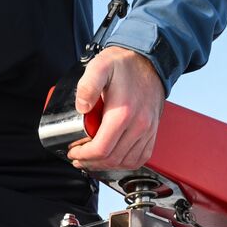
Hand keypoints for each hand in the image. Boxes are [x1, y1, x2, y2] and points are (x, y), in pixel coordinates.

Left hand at [66, 46, 165, 171]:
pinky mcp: (152, 132)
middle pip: (112, 159)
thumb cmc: (124, 65)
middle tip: (78, 159)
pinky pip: (141, 157)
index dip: (84, 155)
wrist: (149, 61)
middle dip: (91, 163)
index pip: (101, 149)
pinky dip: (126, 163)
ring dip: (107, 166)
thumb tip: (81, 107)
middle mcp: (139, 125)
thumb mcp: (100, 66)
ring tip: (92, 160)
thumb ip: (88, 86)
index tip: (73, 153)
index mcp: (123, 113)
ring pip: (127, 162)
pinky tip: (113, 159)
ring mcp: (147, 130)